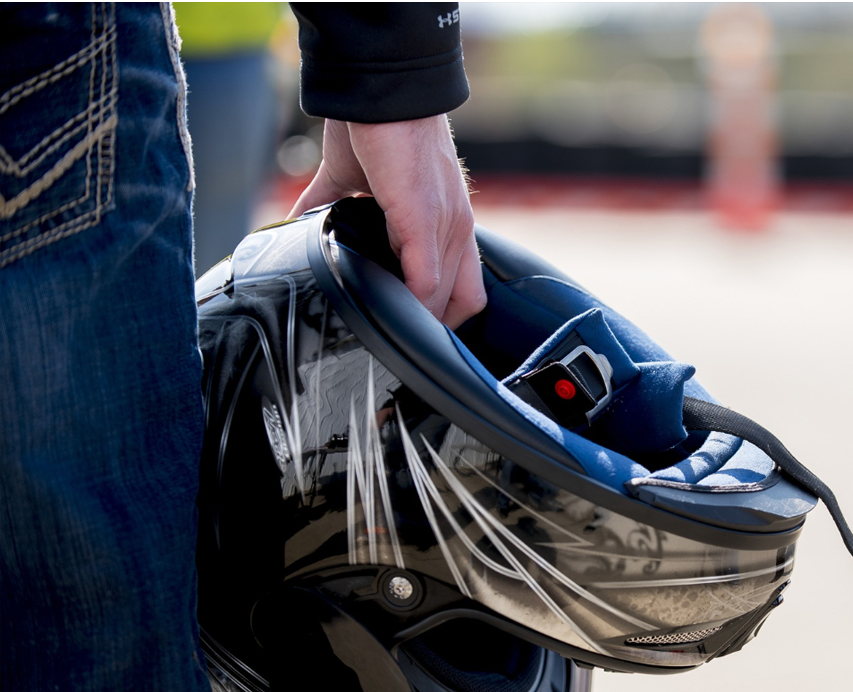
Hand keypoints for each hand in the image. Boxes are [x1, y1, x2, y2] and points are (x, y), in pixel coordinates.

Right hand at [289, 116, 485, 329]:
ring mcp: (446, 227)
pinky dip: (409, 306)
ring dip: (416, 323)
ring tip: (385, 340)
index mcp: (448, 224)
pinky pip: (426, 282)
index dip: (441, 318)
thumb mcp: (355, 182)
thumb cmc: (372, 126)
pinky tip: (384, 317)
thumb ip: (330, 211)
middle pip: (460, 306)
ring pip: (444, 301)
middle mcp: (457, 230)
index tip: (411, 334)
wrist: (378, 86)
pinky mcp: (424, 220)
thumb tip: (291, 231)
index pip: (464, 291)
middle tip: (395, 350)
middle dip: (430, 331)